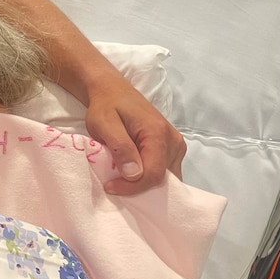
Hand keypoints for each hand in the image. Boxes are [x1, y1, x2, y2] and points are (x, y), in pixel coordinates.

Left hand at [84, 78, 185, 195]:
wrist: (113, 91)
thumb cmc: (106, 106)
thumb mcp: (104, 123)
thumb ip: (120, 147)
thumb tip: (134, 173)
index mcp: (158, 133)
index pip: (153, 173)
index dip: (132, 186)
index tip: (110, 186)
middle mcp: (173, 141)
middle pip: (161, 178)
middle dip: (137, 187)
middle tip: (113, 185)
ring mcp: (176, 145)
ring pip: (165, 177)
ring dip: (143, 183)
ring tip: (121, 180)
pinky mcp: (172, 148)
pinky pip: (165, 171)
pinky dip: (149, 177)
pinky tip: (132, 175)